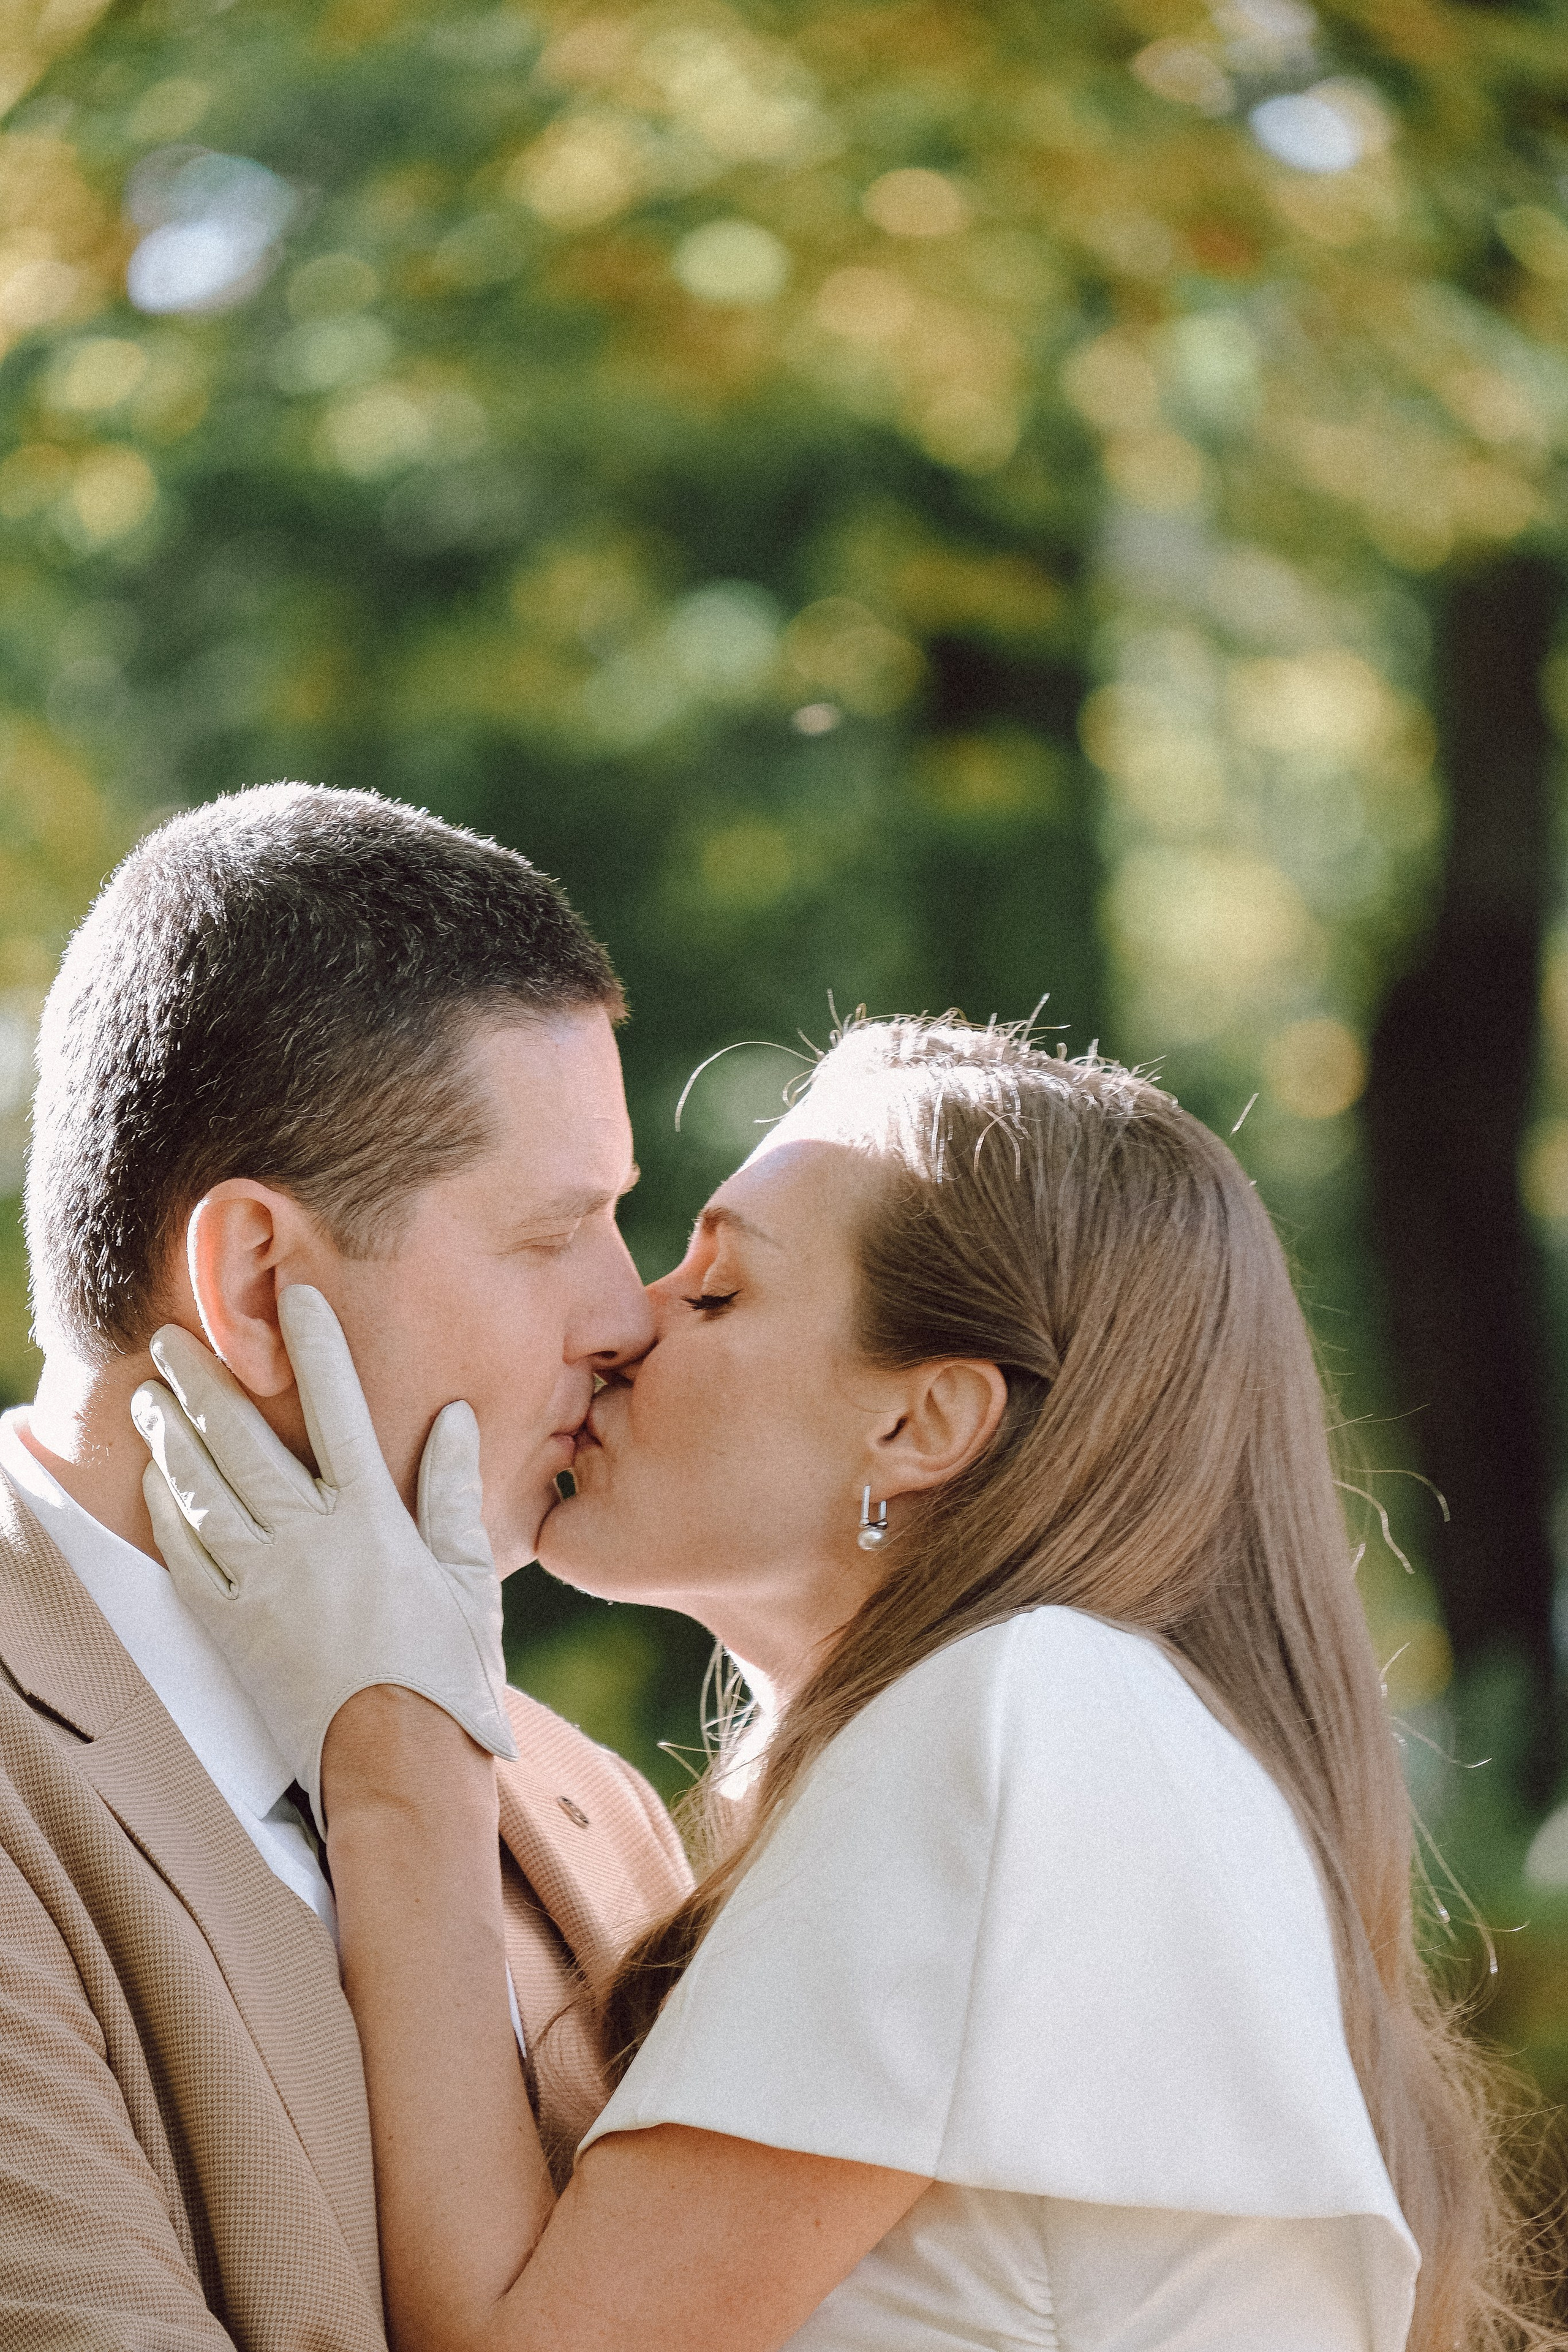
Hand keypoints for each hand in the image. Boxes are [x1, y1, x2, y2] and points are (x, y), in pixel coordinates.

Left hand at [131, 1284, 516, 1831]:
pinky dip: (168, 1515)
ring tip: (150, 1396)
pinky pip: (188, 1559)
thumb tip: (452, 1417)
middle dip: (204, 1382)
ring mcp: (265, 1586)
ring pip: (203, 1492)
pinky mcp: (234, 1630)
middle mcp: (310, 1541)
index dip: (315, 1347)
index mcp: (374, 1519)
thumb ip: (455, 1493)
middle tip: (170, 1337)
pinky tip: (156, 1484)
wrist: (397, 1764)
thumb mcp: (469, 1579)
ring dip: (172, 1438)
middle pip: (243, 1441)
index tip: (294, 1297)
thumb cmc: (448, 1673)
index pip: (338, 1409)